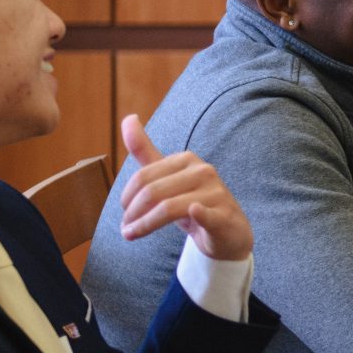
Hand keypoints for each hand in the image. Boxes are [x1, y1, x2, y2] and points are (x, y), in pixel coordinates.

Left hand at [116, 115, 253, 260]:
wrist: (227, 232)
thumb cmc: (193, 204)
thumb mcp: (168, 178)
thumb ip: (146, 151)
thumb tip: (128, 117)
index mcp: (186, 160)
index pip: (143, 176)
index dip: (127, 197)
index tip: (124, 214)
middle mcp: (202, 171)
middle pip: (153, 192)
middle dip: (133, 213)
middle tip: (126, 229)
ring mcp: (215, 193)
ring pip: (169, 207)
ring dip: (145, 225)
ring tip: (132, 235)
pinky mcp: (224, 215)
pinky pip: (206, 213)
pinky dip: (200, 213)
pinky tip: (194, 213)